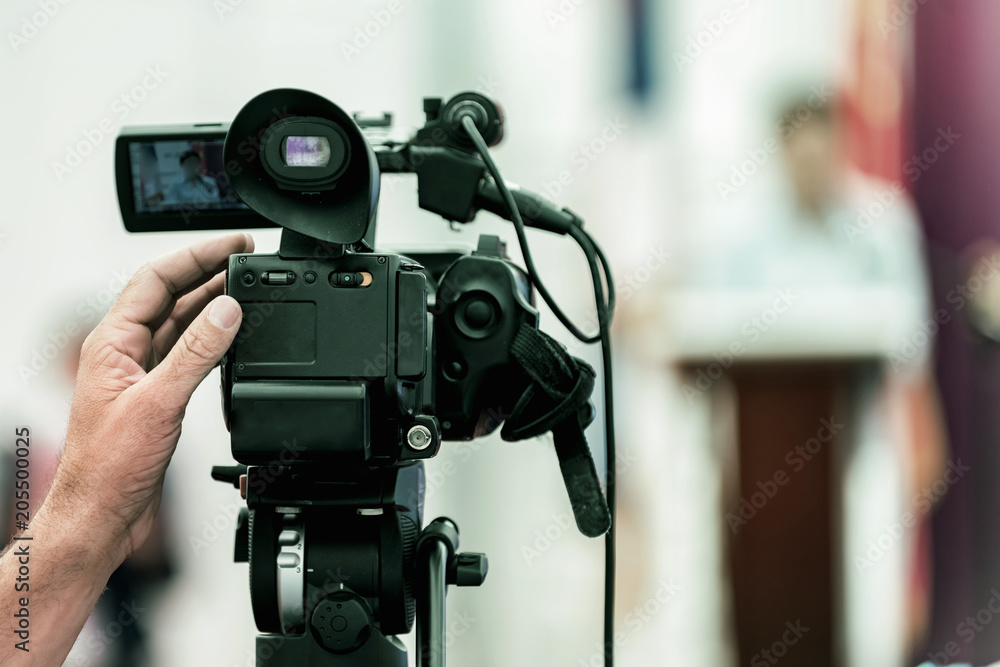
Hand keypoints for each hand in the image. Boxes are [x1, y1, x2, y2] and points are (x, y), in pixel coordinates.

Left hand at [46, 233, 252, 566]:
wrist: (101, 515)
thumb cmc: (109, 466)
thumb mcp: (160, 402)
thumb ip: (197, 352)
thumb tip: (227, 310)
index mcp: (112, 342)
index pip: (156, 279)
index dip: (197, 256)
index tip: (234, 246)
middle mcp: (124, 352)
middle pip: (170, 295)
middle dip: (209, 273)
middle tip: (248, 259)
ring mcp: (140, 374)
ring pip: (181, 324)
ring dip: (213, 304)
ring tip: (248, 287)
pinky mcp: (156, 396)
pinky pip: (188, 353)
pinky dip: (214, 340)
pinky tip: (234, 337)